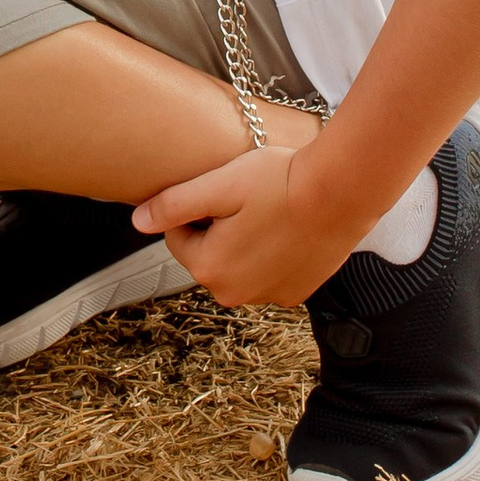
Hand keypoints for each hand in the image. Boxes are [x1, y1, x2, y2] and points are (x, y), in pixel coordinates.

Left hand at [132, 112, 348, 309]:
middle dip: (219, 228)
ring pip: (239, 264)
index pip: (179, 236)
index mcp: (209, 268)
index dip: (197, 208)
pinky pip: (269, 273)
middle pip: (208, 254)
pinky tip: (288, 230)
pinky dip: (273, 255)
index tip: (223, 191)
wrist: (342, 193)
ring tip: (271, 212)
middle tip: (248, 200)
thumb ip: (173, 205)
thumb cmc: (280, 182)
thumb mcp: (218, 185)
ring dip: (246, 242)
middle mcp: (236, 294)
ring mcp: (269, 298)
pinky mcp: (295, 294)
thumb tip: (137, 222)